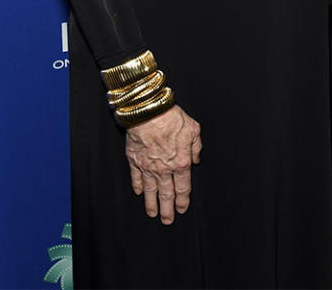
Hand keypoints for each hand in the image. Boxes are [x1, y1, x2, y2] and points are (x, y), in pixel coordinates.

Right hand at [125, 104, 201, 224]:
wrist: (149, 112)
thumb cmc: (172, 118)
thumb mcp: (193, 130)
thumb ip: (196, 147)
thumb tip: (196, 160)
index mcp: (181, 162)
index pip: (183, 187)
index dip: (183, 201)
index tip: (183, 209)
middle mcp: (164, 169)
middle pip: (167, 194)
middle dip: (167, 209)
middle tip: (168, 220)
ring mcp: (148, 167)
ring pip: (151, 191)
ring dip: (152, 204)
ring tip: (153, 214)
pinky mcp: (135, 161)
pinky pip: (137, 179)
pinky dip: (138, 187)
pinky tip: (140, 193)